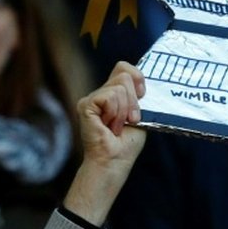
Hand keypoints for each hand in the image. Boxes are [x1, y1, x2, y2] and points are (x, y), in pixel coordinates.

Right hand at [63, 62, 146, 225]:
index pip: (123, 67)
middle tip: (129, 120)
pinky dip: (116, 113)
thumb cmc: (126, 144)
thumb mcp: (139, 114)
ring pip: (119, 87)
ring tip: (117, 127)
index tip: (142, 95)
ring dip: (125, 110)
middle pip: (124, 75)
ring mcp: (91, 98)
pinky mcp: (85, 105)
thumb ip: (138, 95)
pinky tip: (109, 126)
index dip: (136, 77)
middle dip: (133, 100)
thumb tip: (142, 80)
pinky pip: (109, 97)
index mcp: (113, 93)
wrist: (115, 161)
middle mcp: (100, 93)